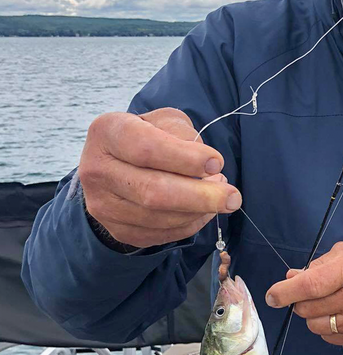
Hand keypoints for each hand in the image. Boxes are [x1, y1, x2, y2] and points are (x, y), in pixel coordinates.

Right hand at [78, 108, 241, 247]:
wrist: (121, 163)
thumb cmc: (151, 135)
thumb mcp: (165, 120)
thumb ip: (183, 134)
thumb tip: (206, 167)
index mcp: (107, 133)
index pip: (146, 149)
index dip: (185, 158)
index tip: (218, 162)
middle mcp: (96, 170)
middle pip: (152, 191)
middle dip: (200, 196)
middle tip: (233, 196)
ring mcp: (102, 205)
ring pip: (159, 217)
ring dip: (199, 210)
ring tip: (219, 194)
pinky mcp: (117, 230)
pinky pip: (161, 234)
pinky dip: (190, 224)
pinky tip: (205, 209)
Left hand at [265, 242, 342, 346]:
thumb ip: (318, 265)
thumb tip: (290, 279)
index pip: (310, 285)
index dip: (286, 292)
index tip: (272, 297)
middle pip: (307, 308)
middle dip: (300, 302)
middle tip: (310, 294)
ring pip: (315, 326)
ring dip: (313, 315)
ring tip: (328, 304)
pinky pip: (329, 338)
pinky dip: (327, 327)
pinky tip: (341, 314)